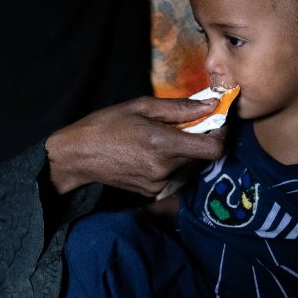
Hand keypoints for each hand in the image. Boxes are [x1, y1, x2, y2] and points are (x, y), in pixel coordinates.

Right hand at [44, 96, 225, 196]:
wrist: (77, 155)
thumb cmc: (107, 125)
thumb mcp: (141, 106)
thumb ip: (179, 107)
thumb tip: (211, 105)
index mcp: (163, 144)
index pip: (212, 149)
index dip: (220, 135)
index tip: (215, 122)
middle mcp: (164, 168)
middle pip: (200, 155)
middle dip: (196, 138)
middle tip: (178, 125)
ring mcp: (157, 183)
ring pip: (186, 165)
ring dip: (181, 151)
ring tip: (156, 139)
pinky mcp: (151, 192)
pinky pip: (171, 175)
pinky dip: (167, 162)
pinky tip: (146, 153)